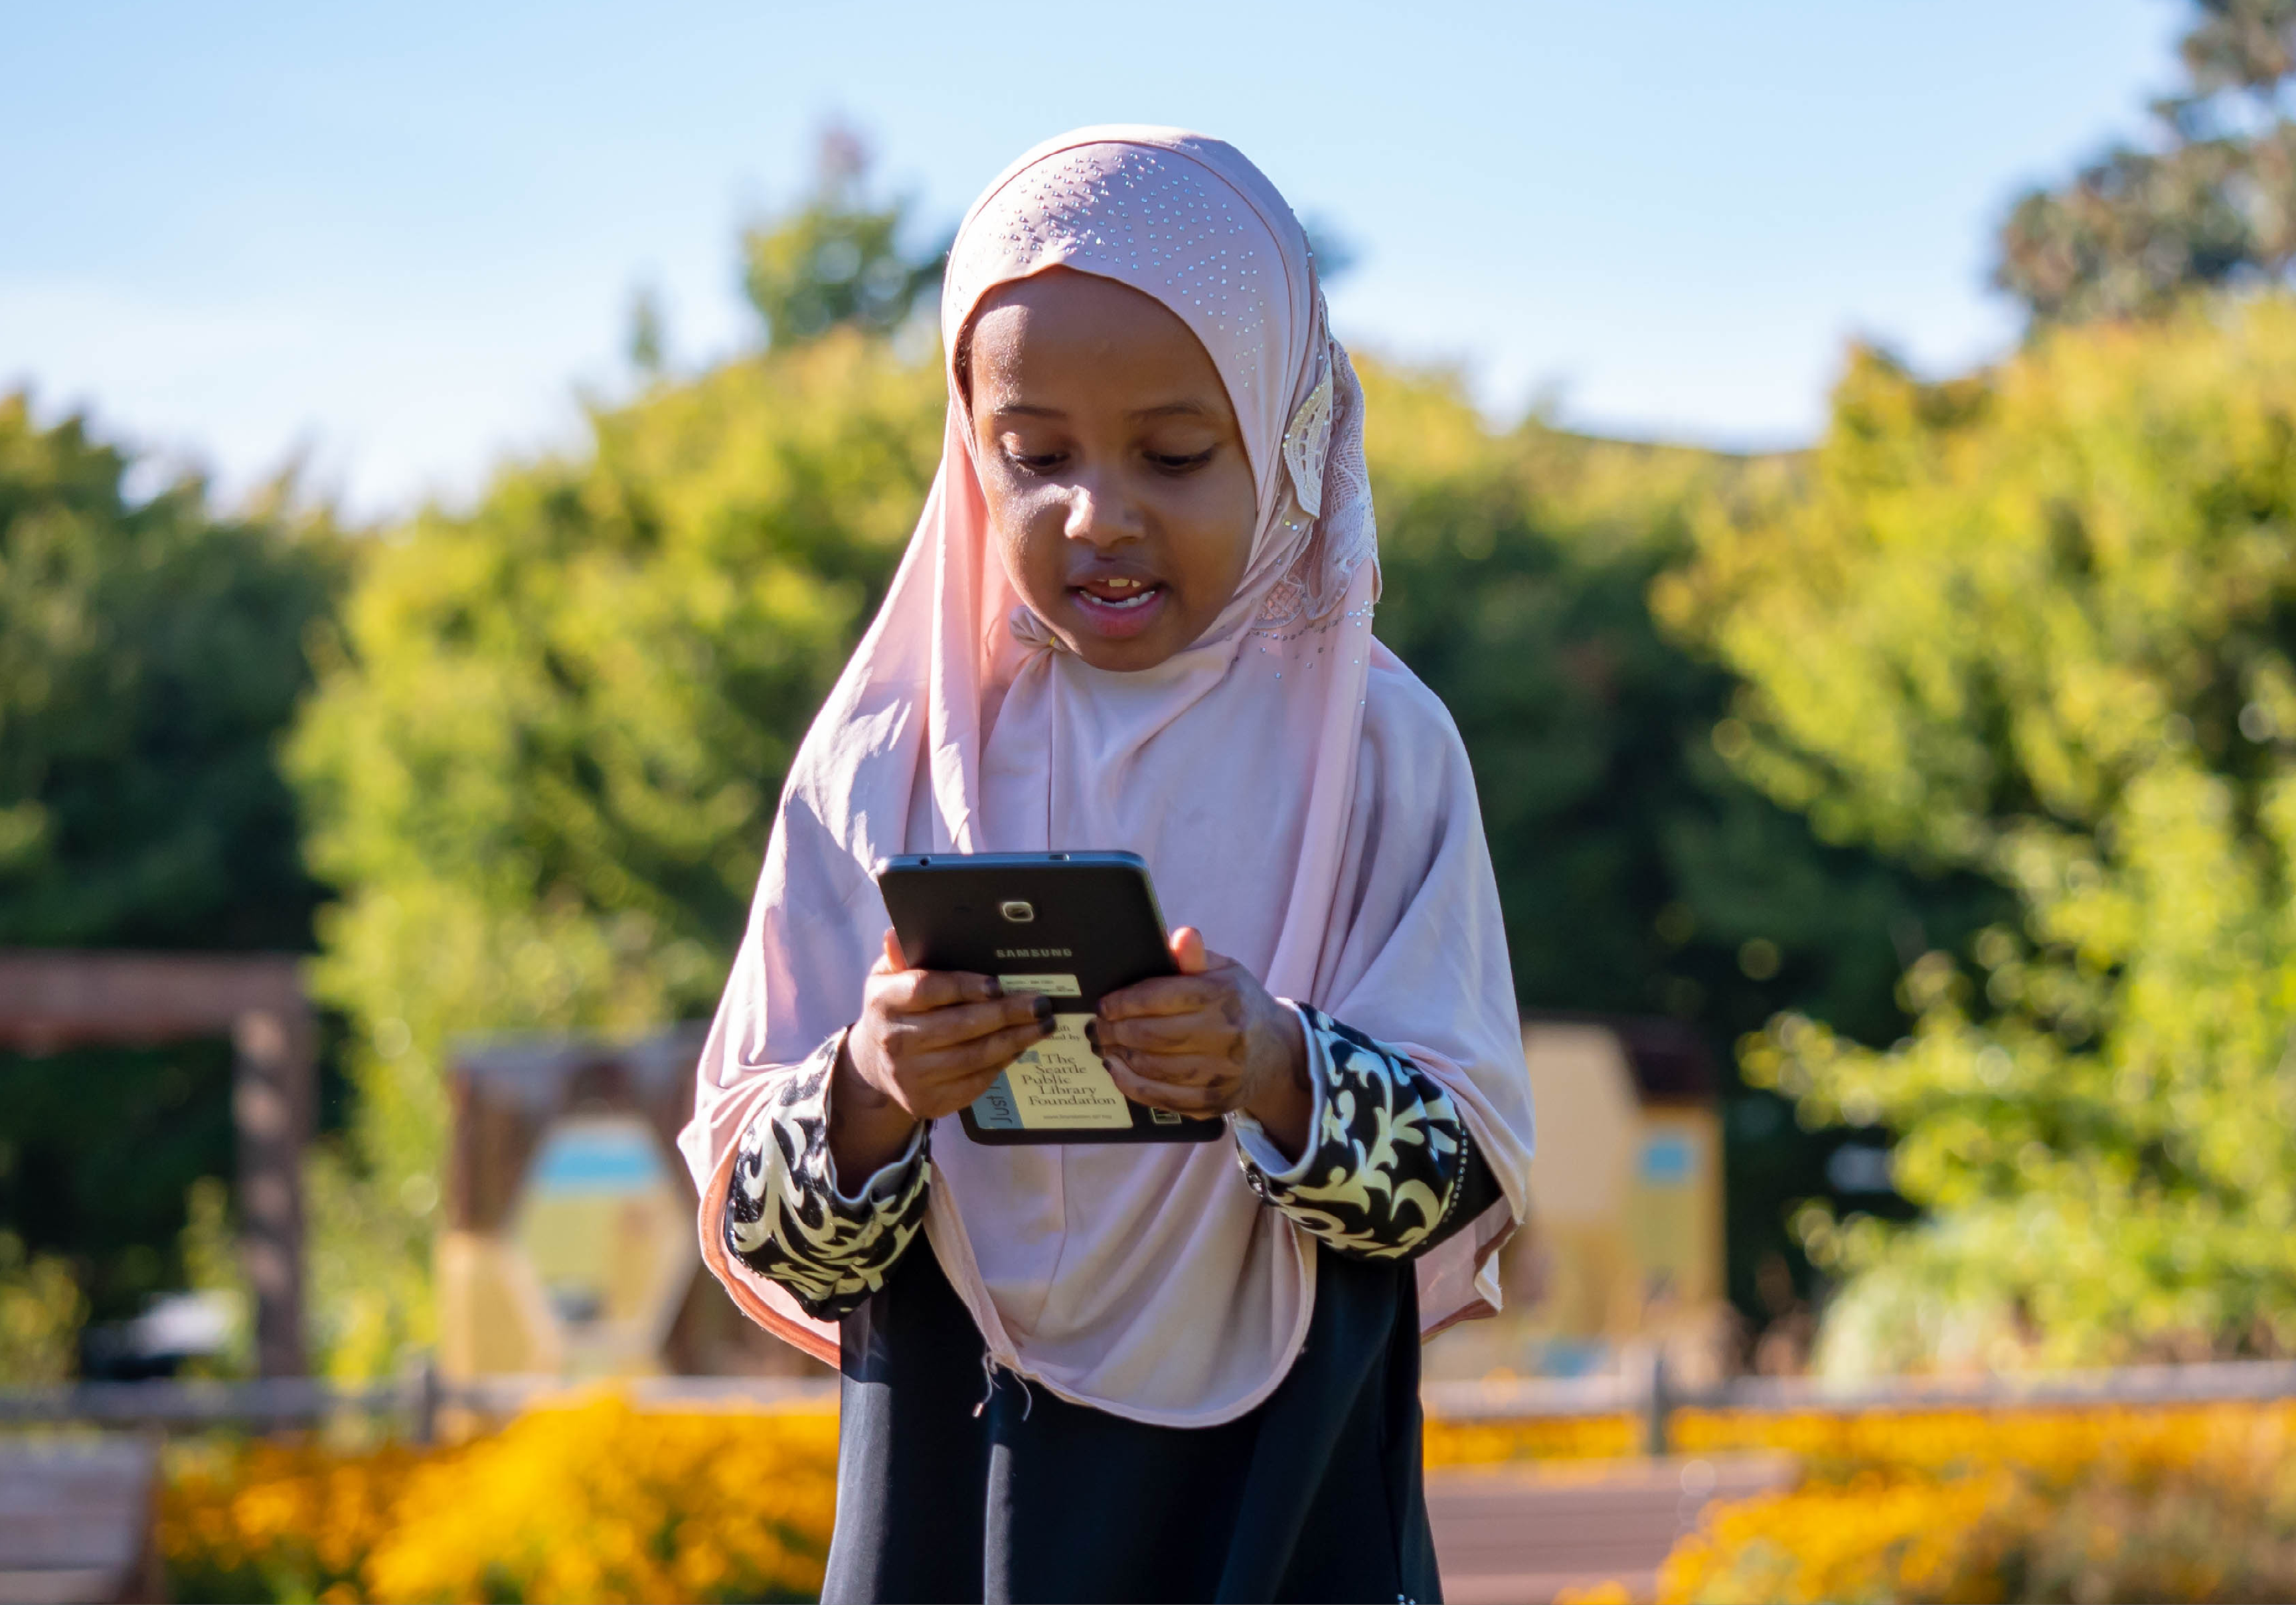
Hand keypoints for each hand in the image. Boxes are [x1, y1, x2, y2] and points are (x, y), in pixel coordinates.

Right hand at [831, 930, 1054, 1174]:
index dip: (965, 987)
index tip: (998, 984)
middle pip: (959, 1026)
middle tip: (1041, 1004)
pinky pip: (974, 1082)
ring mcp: (910, 1075)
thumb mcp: (889, 977)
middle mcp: (895, 1040)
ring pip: (973, 1057)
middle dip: (1007, 1014)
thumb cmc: (895, 1008)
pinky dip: (1002, 1064)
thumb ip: (902, 955)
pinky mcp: (927, 1101)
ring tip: (1043, 1025)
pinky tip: (1020, 1047)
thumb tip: (897, 932)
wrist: (874, 1063)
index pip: (927, 990)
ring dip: (1014, 1040)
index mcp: (885, 1001)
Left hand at [1092, 928, 1312, 1157]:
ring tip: (1106, 1046)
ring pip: (1154, 1069)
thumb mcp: (1223, 972)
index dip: (1124, 1002)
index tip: (1104, 1004)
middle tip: (1098, 1027)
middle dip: (1115, 1031)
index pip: (1161, 997)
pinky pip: (1162, 1098)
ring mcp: (1221, 1073)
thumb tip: (1180, 936)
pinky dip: (1132, 1085)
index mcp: (1224, 995)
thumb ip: (1194, 956)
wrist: (1275, 1052)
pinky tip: (1118, 1071)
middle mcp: (1226, 1035)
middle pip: (1153, 1035)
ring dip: (1120, 1057)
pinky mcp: (1213, 1102)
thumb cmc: (1238, 1004)